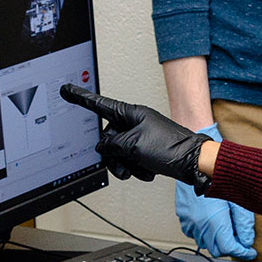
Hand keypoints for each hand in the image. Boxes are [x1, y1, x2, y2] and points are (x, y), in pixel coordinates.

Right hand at [60, 84, 212, 184]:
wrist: (193, 162)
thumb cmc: (170, 148)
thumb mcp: (133, 146)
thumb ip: (112, 144)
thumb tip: (104, 147)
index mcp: (131, 113)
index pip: (100, 105)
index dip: (81, 98)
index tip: (67, 91)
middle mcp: (135, 122)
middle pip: (109, 138)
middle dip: (114, 156)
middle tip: (124, 164)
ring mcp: (141, 136)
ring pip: (119, 152)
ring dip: (127, 165)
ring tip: (139, 169)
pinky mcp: (147, 149)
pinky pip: (131, 160)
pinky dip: (137, 168)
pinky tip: (148, 171)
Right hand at [174, 126, 257, 258]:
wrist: (198, 162)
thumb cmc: (220, 176)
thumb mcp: (240, 201)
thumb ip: (244, 225)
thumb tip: (247, 242)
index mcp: (215, 223)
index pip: (230, 248)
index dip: (243, 252)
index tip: (250, 251)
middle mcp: (200, 225)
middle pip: (217, 250)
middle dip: (230, 248)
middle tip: (241, 242)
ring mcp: (190, 222)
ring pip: (204, 243)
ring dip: (216, 241)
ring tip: (227, 231)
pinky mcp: (184, 217)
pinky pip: (193, 233)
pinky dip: (203, 234)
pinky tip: (211, 225)